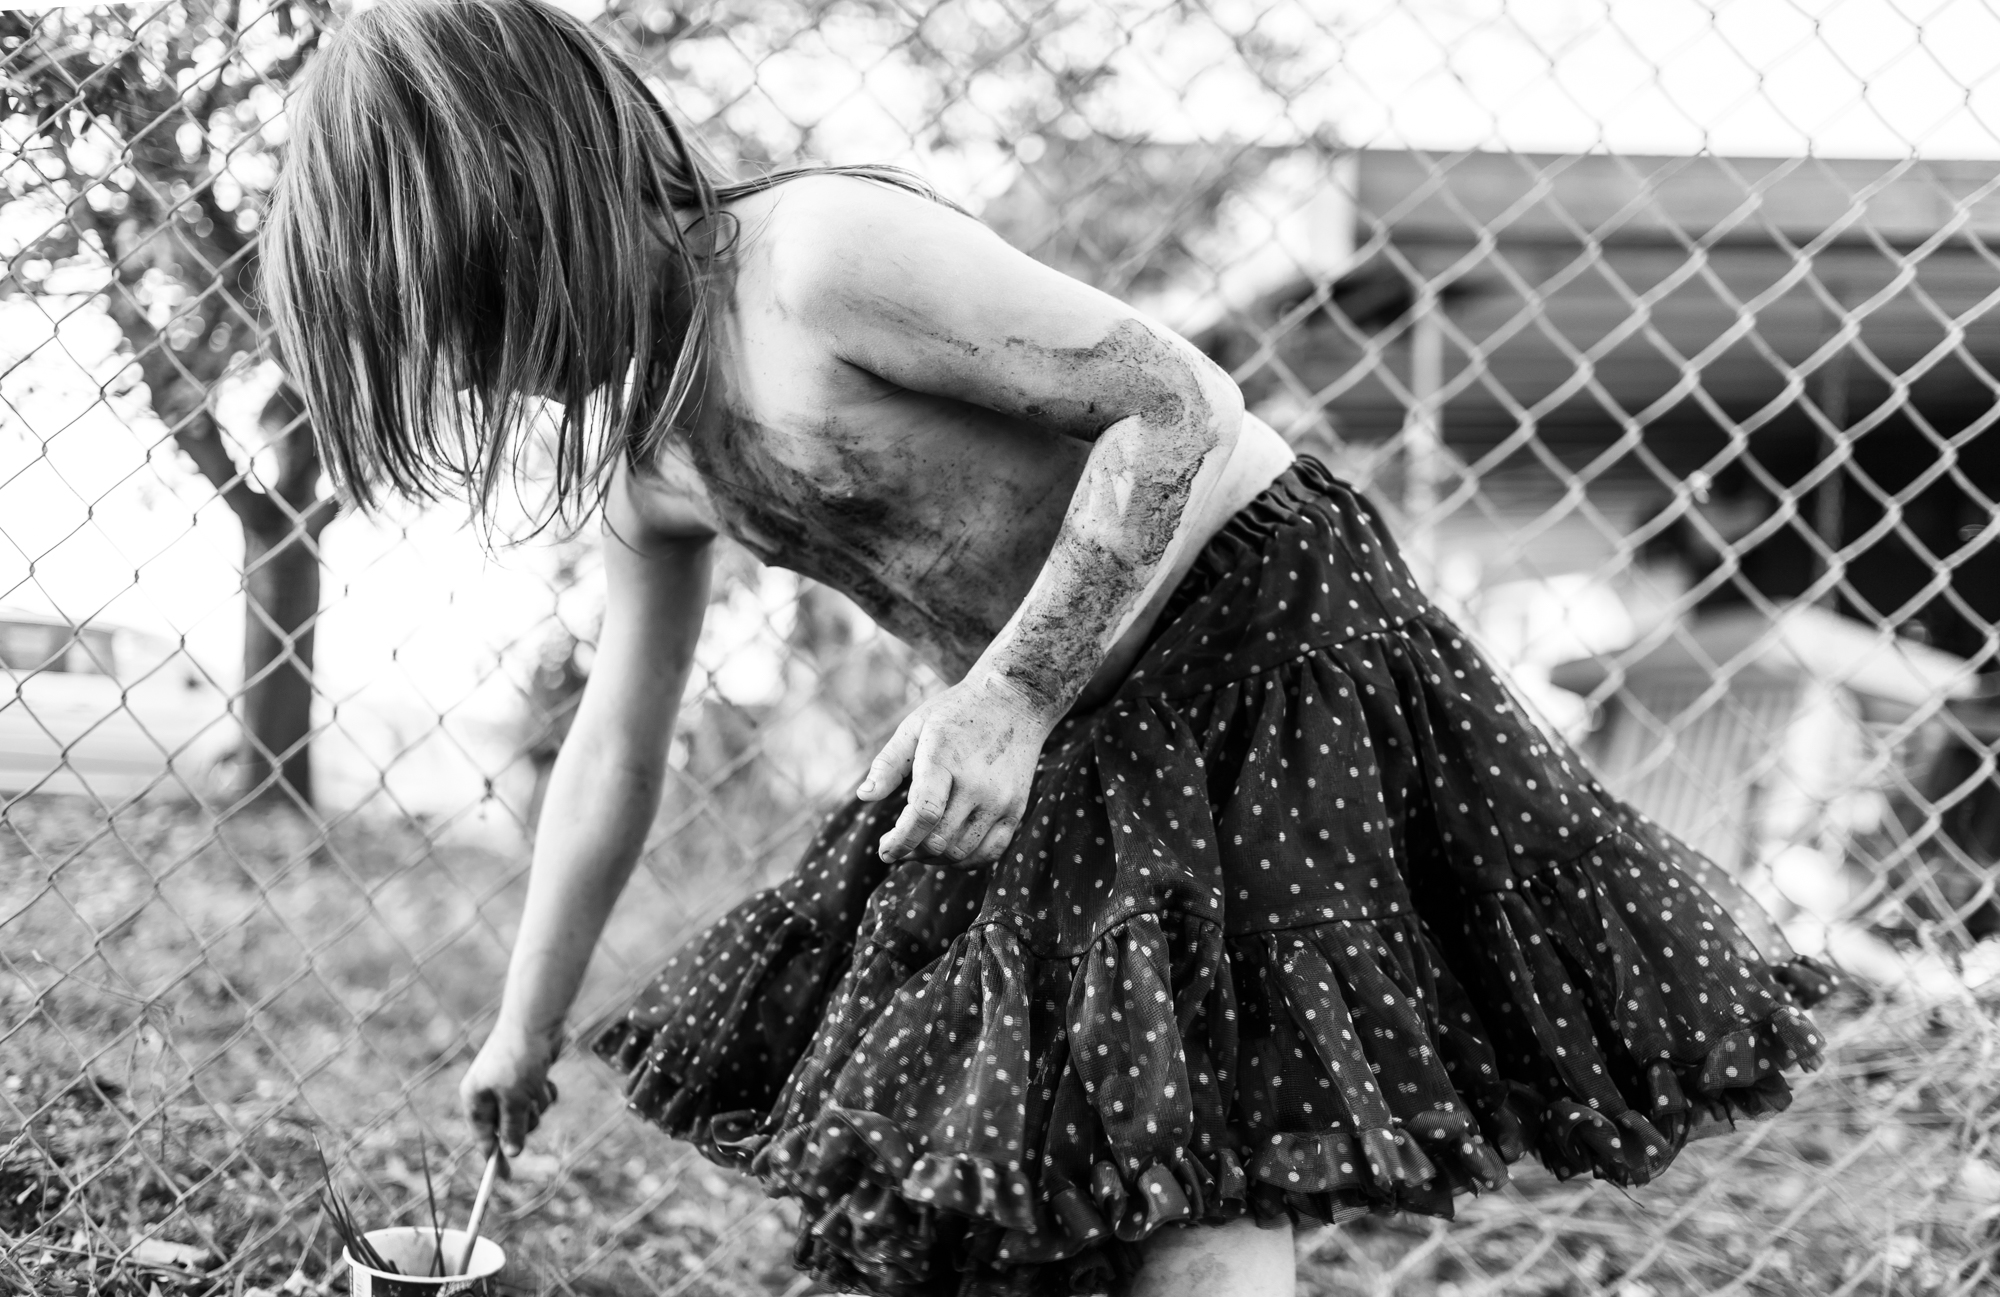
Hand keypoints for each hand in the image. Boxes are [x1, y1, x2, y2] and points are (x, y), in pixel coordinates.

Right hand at [460, 1020, 561, 1160]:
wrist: (536, 1021)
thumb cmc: (519, 1059)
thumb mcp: (515, 1099)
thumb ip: (512, 1129)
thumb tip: (511, 1153)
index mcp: (475, 1099)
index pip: (483, 1138)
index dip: (493, 1159)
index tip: (504, 1180)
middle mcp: (489, 1093)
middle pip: (509, 1129)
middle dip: (525, 1122)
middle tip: (529, 1105)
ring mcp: (509, 1085)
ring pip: (529, 1115)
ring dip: (537, 1105)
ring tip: (537, 1084)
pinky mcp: (528, 1077)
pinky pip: (538, 1099)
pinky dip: (544, 1093)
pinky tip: (545, 1077)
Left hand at [857, 673, 1055, 865]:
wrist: (1015, 700)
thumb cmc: (957, 712)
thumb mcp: (915, 725)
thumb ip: (888, 763)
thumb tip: (864, 797)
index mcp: (946, 758)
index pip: (923, 813)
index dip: (900, 840)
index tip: (884, 849)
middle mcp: (978, 784)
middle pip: (939, 839)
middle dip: (910, 850)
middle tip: (896, 845)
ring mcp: (1001, 799)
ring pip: (962, 853)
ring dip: (934, 859)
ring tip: (919, 847)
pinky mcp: (1016, 809)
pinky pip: (990, 852)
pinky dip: (965, 861)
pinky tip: (948, 850)